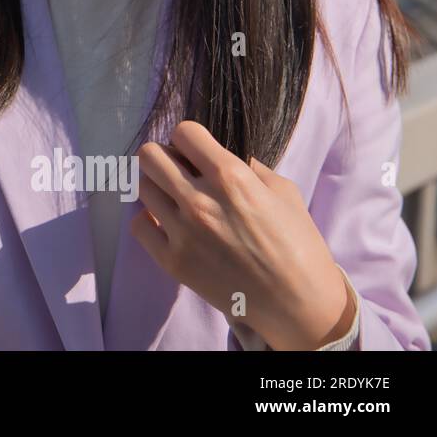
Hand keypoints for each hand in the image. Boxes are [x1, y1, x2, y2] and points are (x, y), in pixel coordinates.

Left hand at [129, 120, 353, 349]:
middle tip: (180, 172)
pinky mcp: (172, 261)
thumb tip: (219, 152)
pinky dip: (149, 222)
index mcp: (231, 178)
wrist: (298, 304)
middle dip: (164, 157)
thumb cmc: (298, 245)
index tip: (196, 151)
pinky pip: (138, 226)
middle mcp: (200, 201)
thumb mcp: (284, 192)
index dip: (189, 139)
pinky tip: (168, 224)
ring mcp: (182, 232)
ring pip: (142, 188)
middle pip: (149, 156)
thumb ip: (248, 166)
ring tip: (178, 200)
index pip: (184, 133)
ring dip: (159, 189)